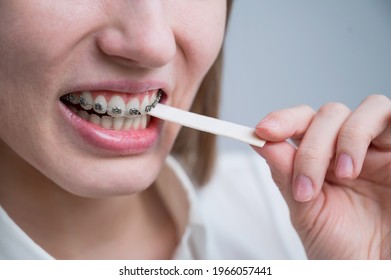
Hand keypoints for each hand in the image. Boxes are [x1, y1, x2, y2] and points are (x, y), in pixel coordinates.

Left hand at [253, 94, 390, 258]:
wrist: (372, 271)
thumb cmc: (342, 248)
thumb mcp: (306, 212)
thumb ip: (285, 174)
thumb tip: (261, 141)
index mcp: (321, 160)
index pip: (302, 122)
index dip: (282, 120)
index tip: (262, 131)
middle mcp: (348, 149)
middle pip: (328, 115)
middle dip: (312, 147)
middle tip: (306, 185)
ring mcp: (378, 149)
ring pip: (362, 110)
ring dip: (345, 138)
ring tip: (343, 175)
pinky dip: (365, 133)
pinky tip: (356, 167)